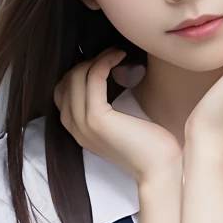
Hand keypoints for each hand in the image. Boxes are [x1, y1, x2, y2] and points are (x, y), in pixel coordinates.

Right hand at [54, 48, 180, 183]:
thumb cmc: (148, 147)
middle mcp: (75, 128)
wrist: (160, 169)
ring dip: (96, 59)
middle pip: (65, 82)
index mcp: (78, 130)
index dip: (78, 72)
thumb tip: (112, 77)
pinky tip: (120, 57)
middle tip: (110, 54)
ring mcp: (83, 124)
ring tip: (117, 53)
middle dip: (86, 62)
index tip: (102, 63)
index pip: (62, 92)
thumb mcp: (121, 125)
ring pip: (76, 77)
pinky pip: (93, 78)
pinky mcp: (97, 119)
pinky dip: (105, 62)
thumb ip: (109, 109)